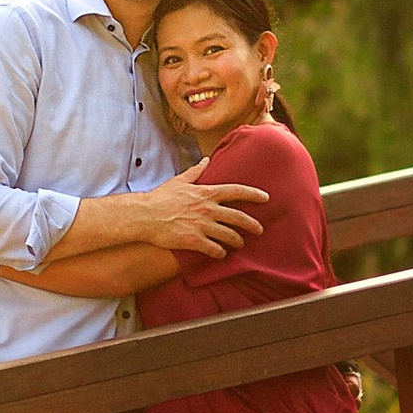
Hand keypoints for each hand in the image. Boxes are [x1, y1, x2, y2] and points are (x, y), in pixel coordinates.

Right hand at [127, 171, 270, 259]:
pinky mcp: (194, 241)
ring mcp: (202, 226)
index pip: (236, 191)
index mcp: (207, 193)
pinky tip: (222, 254)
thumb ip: (196, 171)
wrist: (145, 216)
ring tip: (240, 244)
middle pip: (238, 217)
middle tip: (260, 229)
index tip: (266, 198)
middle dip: (252, 225)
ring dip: (238, 241)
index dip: (254, 194)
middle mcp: (208, 209)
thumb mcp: (180, 180)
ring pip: (229, 236)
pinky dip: (220, 252)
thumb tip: (207, 159)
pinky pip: (215, 249)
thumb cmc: (161, 197)